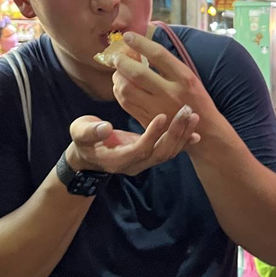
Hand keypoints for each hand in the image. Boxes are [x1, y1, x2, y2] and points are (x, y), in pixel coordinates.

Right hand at [65, 109, 199, 176]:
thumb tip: (105, 128)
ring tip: (192, 116)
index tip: (162, 115)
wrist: (89, 155)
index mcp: (118, 159)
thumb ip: (90, 132)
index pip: (140, 149)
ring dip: (182, 134)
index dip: (152, 134)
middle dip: (175, 132)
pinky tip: (195, 130)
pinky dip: (183, 141)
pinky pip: (171, 151)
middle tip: (186, 112)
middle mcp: (135, 164)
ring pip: (169, 153)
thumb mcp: (80, 133)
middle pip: (161, 152)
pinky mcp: (151, 156)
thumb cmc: (83, 141)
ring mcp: (145, 162)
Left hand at [112, 32, 216, 128]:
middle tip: (117, 56)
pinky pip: (126, 104)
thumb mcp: (190, 77)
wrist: (205, 130)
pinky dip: (119, 91)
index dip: (140, 43)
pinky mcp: (150, 121)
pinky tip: (121, 86)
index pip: (158, 54)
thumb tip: (143, 45)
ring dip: (118, 77)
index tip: (128, 36)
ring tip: (119, 72)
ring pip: (127, 89)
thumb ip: (169, 64)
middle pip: (137, 73)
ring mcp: (159, 109)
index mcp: (184, 78)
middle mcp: (171, 93)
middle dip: (122, 61)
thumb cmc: (196, 99)